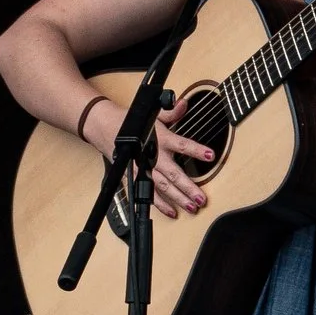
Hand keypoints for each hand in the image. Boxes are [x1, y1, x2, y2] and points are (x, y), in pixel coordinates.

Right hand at [85, 94, 215, 218]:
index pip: (182, 144)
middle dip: (187, 187)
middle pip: (172, 173)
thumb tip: (184, 103)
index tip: (210, 155)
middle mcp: (152, 155)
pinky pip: (147, 193)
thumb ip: (172, 112)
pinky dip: (159, 204)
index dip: (196, 150)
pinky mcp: (133, 177)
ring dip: (176, 199)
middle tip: (201, 198)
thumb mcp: (154, 115)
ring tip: (191, 207)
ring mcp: (142, 168)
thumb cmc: (132, 122)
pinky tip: (172, 211)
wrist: (105, 128)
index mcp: (160, 138)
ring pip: (161, 187)